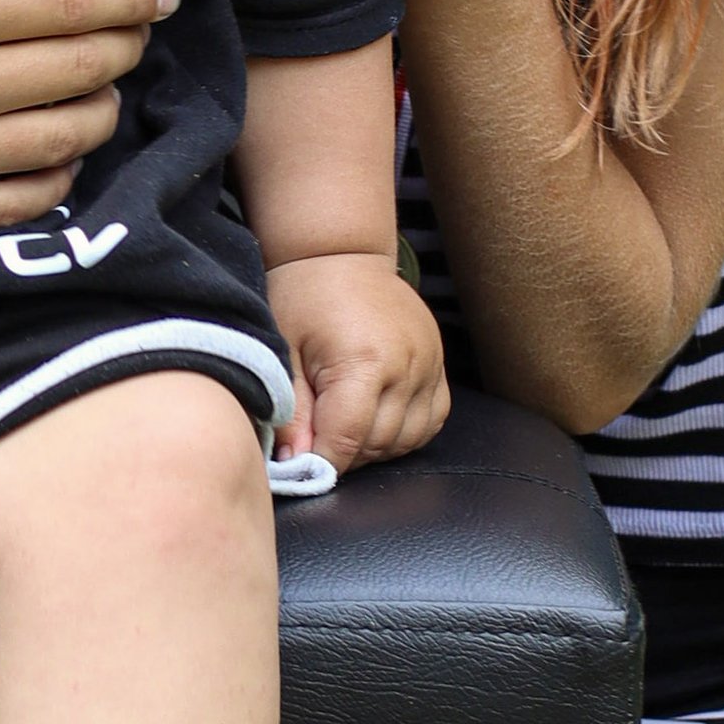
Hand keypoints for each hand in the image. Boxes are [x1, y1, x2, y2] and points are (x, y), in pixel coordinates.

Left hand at [266, 251, 449, 473]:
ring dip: (373, 448)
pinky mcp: (439, 365)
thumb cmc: (304, 296)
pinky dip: (403, 433)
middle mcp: (407, 365)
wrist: (341, 255)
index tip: (303, 467)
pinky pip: (429, 421)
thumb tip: (296, 461)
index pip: (348, 438)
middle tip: (315, 445)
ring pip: (407, 438)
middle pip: (378, 443)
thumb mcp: (284, 351)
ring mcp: (430, 365)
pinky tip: (374, 422)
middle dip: (345, 455)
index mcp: (365, 360)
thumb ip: (293, 410)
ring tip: (342, 429)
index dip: (323, 462)